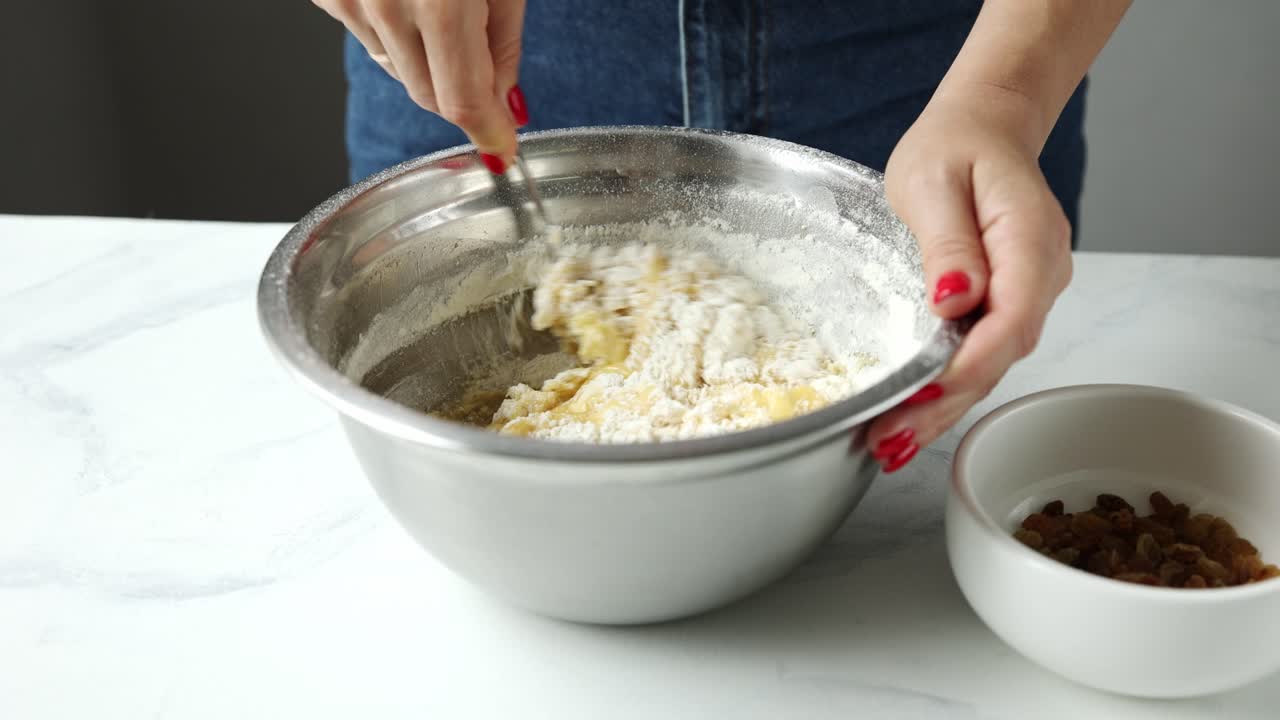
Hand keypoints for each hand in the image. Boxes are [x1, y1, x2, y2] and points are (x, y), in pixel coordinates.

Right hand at [313, 0, 527, 168]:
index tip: (502, 150)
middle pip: (429, 96)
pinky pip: (368, 38)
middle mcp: (386, 5)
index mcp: (440, 3)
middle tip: (482, 56)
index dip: (488, 133)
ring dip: (424, 57)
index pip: (464, 103)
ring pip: (396, 70)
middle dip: (461, 92)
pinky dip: (392, 30)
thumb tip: (504, 105)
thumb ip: (502, 44)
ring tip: (437, 0)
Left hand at [867, 86, 1073, 472]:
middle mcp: (1040, 274)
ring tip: (890, 443)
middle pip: (1000, 355)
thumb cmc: (955, 145)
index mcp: (1028, 239)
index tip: (922, 394)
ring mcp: (1028, 292)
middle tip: (891, 440)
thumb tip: (955, 299)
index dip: (967, 364)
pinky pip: (982, 351)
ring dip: (944, 408)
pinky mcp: (1007, 303)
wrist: (983, 127)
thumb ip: (948, 242)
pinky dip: (948, 388)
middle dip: (946, 404)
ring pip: (992, 363)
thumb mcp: (934, 180)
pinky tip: (912, 416)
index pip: (1010, 318)